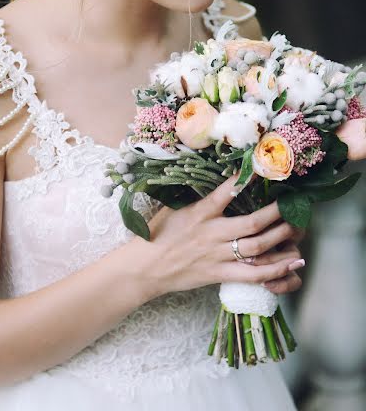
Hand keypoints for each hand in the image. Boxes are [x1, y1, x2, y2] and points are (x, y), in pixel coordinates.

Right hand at [134, 173, 304, 297]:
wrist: (145, 268)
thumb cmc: (158, 234)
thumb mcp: (174, 208)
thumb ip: (198, 198)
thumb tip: (219, 181)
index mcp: (199, 214)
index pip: (224, 193)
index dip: (244, 180)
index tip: (261, 168)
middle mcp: (211, 234)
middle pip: (251, 224)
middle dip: (276, 214)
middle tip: (293, 205)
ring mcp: (217, 256)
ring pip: (256, 248)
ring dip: (281, 238)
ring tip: (297, 230)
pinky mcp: (219, 275)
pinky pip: (252, 274)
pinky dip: (274, 270)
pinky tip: (292, 264)